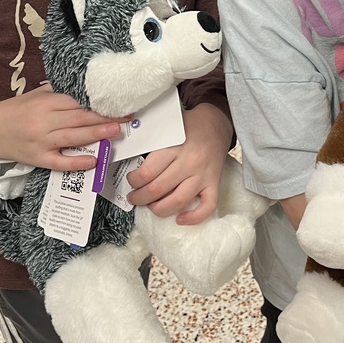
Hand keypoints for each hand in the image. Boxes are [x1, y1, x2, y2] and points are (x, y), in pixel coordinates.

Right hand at [0, 83, 128, 170]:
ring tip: (116, 131)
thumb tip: (86, 88)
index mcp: (45, 103)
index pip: (77, 102)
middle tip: (127, 116)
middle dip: (105, 117)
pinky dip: (76, 162)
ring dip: (96, 135)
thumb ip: (59, 92)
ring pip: (73, 137)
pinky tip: (93, 160)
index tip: (117, 101)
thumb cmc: (15, 110)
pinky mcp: (37, 159)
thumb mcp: (35, 95)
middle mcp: (43, 122)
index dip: (98, 102)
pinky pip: (59, 162)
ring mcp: (40, 142)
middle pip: (79, 118)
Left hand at [125, 103, 231, 224]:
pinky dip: (193, 217)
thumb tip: (127, 153)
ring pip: (178, 201)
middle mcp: (189, 162)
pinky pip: (207, 206)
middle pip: (158, 189)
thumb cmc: (188, 125)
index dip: (134, 180)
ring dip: (158, 209)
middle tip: (134, 197)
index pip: (147, 172)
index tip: (131, 180)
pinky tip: (179, 219)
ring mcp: (202, 175)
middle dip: (140, 197)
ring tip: (150, 206)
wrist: (216, 123)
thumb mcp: (166, 125)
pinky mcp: (214, 183)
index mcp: (174, 146)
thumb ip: (150, 138)